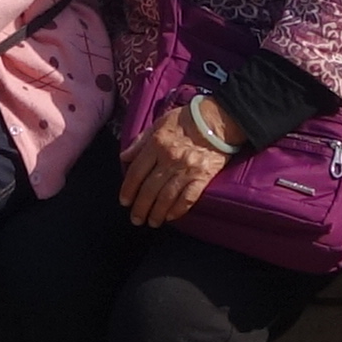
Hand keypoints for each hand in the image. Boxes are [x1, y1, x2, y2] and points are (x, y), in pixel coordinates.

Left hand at [119, 94, 232, 227]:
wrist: (218, 119)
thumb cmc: (186, 119)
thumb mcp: (159, 124)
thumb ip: (140, 141)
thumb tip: (124, 157)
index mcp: (156, 144)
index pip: (136, 172)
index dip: (128, 189)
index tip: (124, 201)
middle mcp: (169, 159)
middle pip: (149, 189)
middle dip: (140, 207)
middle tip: (136, 219)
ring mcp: (186, 170)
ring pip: (166, 197)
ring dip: (157, 213)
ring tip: (152, 222)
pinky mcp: (202, 177)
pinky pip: (187, 198)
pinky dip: (178, 210)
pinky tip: (171, 217)